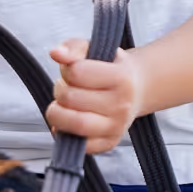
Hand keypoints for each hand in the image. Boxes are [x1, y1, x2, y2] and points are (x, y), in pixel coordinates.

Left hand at [47, 39, 144, 153]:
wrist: (136, 90)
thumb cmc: (110, 68)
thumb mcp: (95, 50)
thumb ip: (73, 47)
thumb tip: (56, 54)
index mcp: (122, 78)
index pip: (77, 73)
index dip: (67, 69)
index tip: (73, 70)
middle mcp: (122, 105)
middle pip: (70, 98)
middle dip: (60, 90)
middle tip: (67, 87)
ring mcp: (116, 127)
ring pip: (73, 124)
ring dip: (58, 113)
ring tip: (64, 104)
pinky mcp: (109, 143)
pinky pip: (77, 144)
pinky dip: (65, 132)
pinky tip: (70, 119)